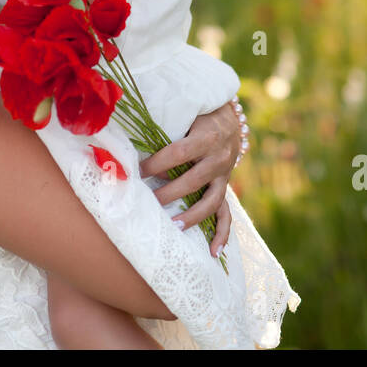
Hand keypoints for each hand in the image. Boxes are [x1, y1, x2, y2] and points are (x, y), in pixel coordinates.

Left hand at [139, 100, 241, 256]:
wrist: (230, 120)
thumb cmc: (198, 115)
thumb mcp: (186, 115)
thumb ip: (167, 130)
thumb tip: (137, 149)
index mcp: (207, 137)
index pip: (179, 153)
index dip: (157, 163)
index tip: (138, 171)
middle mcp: (219, 158)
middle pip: (193, 181)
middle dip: (169, 193)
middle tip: (149, 202)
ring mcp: (225, 175)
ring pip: (211, 202)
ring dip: (192, 217)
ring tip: (174, 227)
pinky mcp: (225, 187)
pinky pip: (227, 213)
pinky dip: (222, 234)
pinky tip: (213, 252)